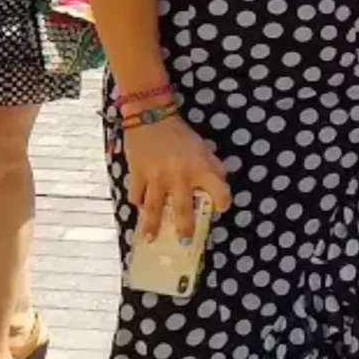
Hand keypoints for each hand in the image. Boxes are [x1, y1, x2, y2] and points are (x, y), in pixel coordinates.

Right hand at [127, 116, 233, 242]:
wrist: (150, 116)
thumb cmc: (180, 135)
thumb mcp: (202, 148)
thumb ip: (213, 167)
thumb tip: (220, 185)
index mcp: (199, 167)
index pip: (217, 188)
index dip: (222, 199)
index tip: (222, 208)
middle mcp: (178, 176)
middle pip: (182, 208)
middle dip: (184, 227)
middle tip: (184, 242)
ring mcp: (156, 177)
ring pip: (153, 207)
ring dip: (152, 225)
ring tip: (151, 239)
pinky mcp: (137, 174)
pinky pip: (136, 194)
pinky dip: (137, 203)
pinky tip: (138, 209)